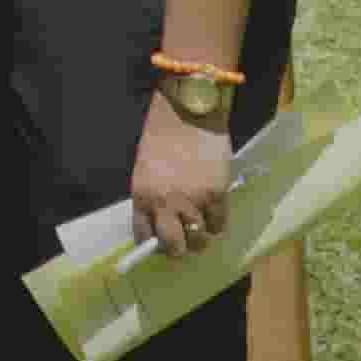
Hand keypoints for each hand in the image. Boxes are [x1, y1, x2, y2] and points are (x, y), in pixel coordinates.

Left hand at [130, 98, 237, 252]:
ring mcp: (192, 201)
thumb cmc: (163, 135)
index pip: (143, 235)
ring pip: (199, 240)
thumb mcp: (146, 168)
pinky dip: (217, 223)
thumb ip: (152, 195)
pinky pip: (219, 225)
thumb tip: (162, 219)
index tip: (161, 242)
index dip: (154, 243)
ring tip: (201, 227)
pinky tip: (214, 212)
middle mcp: (164, 203)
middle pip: (173, 246)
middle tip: (184, 242)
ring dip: (200, 237)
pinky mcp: (216, 195)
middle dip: (179, 249)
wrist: (187, 111)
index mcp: (142, 195)